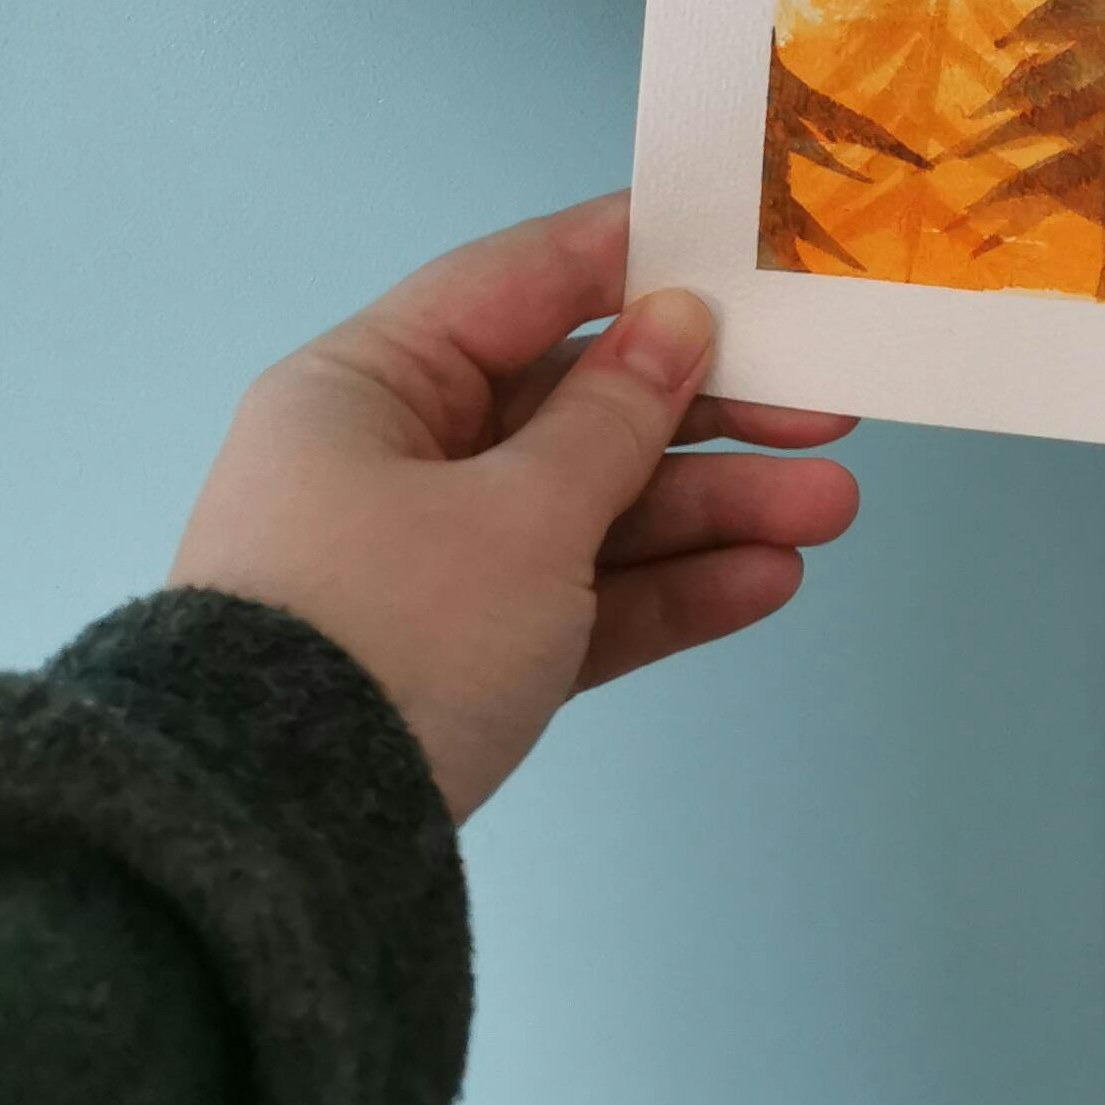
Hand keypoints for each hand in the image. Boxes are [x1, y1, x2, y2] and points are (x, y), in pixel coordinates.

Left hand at [169, 191, 858, 820]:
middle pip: (577, 405)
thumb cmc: (388, 631)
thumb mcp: (518, 512)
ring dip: (712, 509)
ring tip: (831, 509)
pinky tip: (765, 580)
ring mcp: (428, 568)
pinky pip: (578, 599)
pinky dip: (665, 588)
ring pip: (594, 508)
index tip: (745, 244)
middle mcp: (393, 463)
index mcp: (370, 388)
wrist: (273, 859)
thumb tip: (673, 321)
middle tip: (830, 404)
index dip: (635, 256)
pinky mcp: (462, 662)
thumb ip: (614, 415)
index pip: (521, 283)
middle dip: (710, 413)